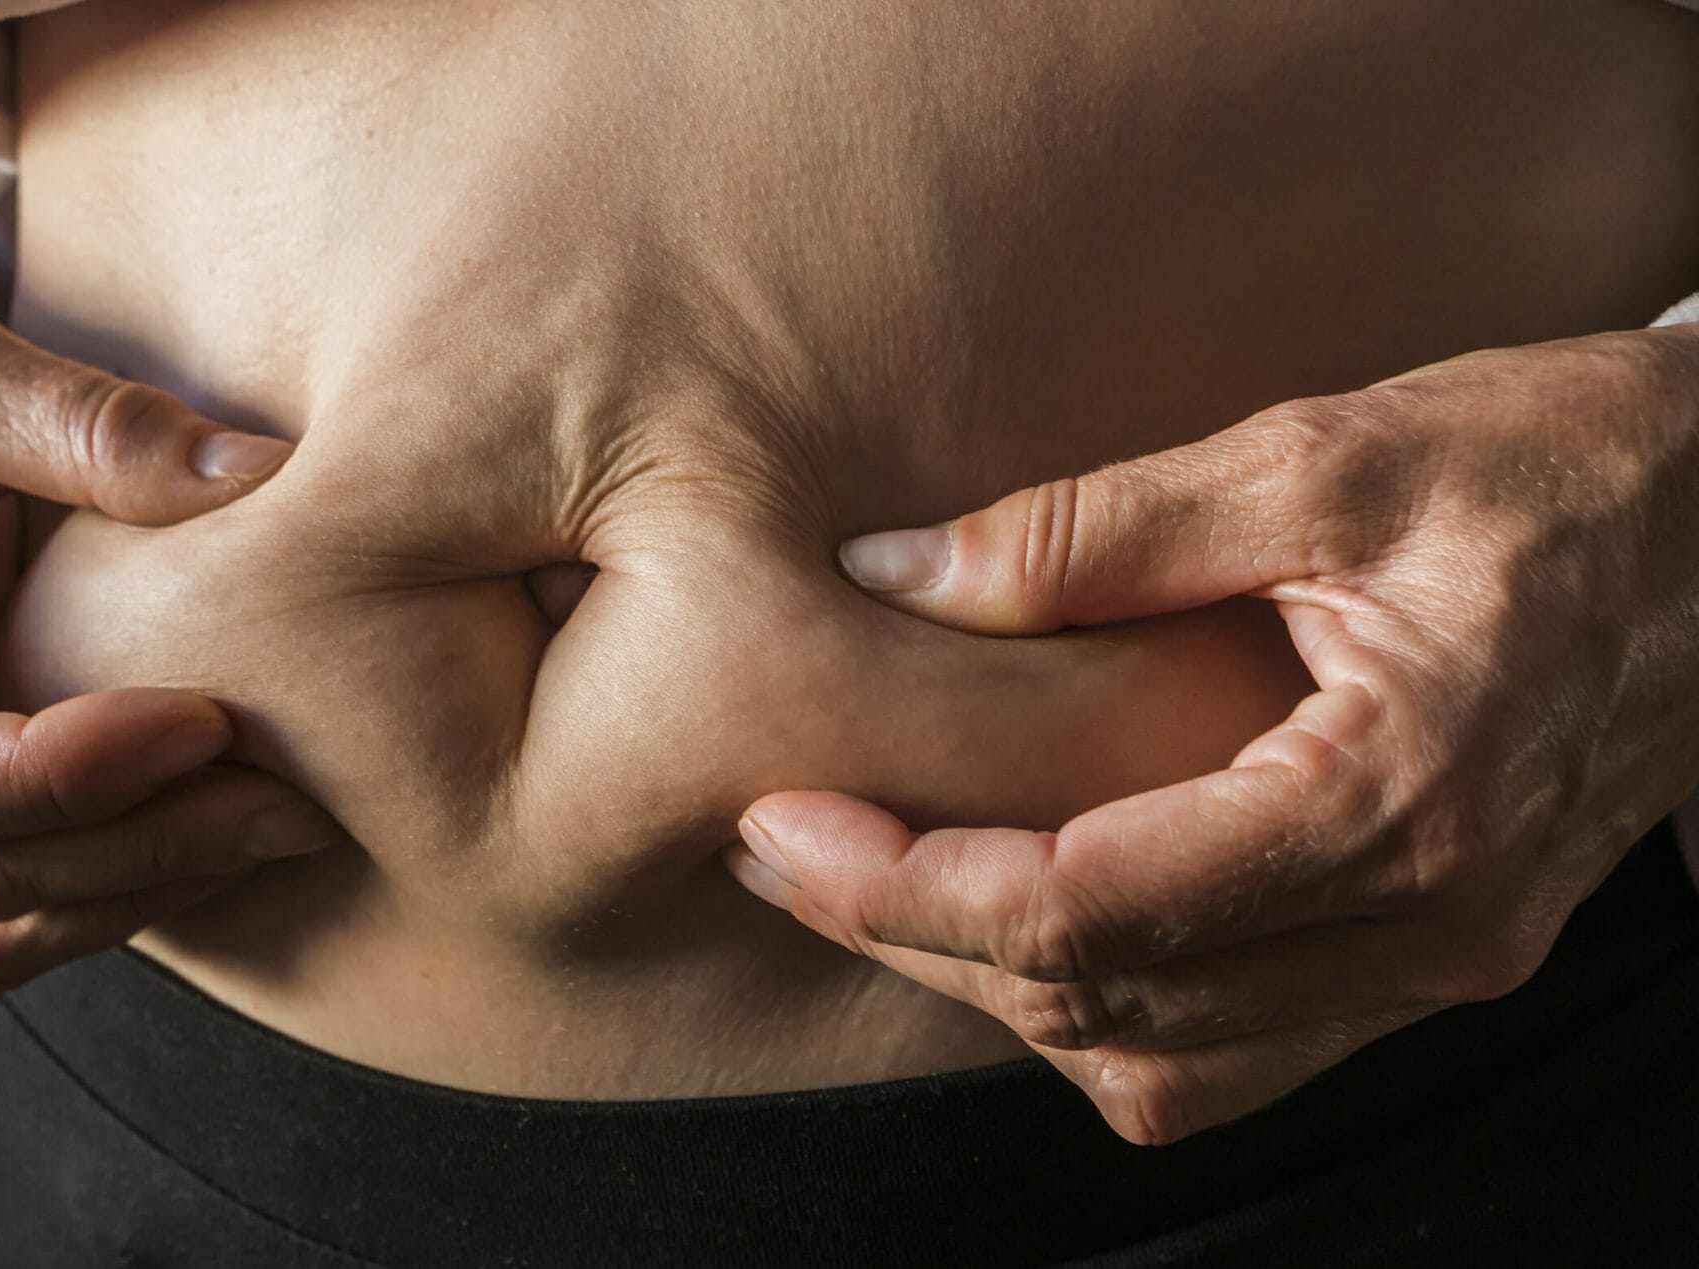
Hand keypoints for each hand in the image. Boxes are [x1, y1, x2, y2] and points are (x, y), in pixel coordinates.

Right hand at [0, 206, 339, 990]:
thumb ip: (86, 421)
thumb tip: (257, 473)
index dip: (66, 775)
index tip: (206, 722)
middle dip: (142, 846)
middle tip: (294, 806)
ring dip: (138, 885)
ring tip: (275, 824)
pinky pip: (5, 888)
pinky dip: (113, 876)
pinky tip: (215, 822)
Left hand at [728, 324, 1698, 1143]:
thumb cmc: (1558, 463)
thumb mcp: (1324, 453)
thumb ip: (1093, 531)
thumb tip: (889, 574)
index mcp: (1397, 800)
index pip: (1091, 912)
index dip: (908, 886)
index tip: (782, 823)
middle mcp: (1427, 925)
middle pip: (1107, 1006)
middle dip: (915, 938)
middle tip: (783, 841)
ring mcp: (1443, 963)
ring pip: (1166, 1060)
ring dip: (1000, 988)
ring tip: (875, 878)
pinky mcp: (1439, 954)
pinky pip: (1241, 1049)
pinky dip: (1109, 1008)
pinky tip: (1027, 917)